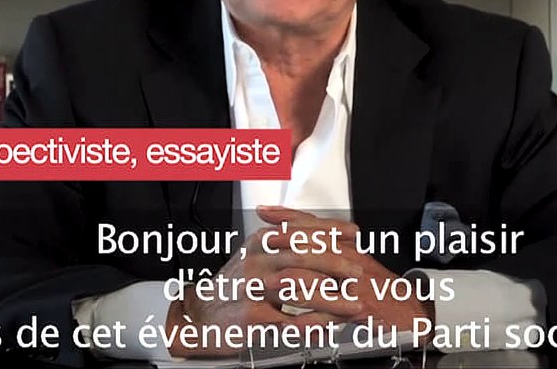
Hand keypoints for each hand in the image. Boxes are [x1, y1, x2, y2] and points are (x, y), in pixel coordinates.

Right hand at [164, 219, 361, 357]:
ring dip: (331, 298)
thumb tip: (324, 235)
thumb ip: (286, 243)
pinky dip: (311, 325)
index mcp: (261, 242)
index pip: (301, 228)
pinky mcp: (251, 316)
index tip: (354, 234)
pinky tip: (327, 328)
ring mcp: (253, 289)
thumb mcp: (256, 255)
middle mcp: (256, 261)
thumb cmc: (234, 286)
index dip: (331, 230)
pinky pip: (287, 321)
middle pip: (301, 254)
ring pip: (297, 287)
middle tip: (357, 271)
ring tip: (351, 305)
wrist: (199, 314)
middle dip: (335, 262)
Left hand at [254, 206, 433, 330]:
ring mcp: (354, 284)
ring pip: (321, 278)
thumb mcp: (349, 259)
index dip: (288, 216)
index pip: (313, 224)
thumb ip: (323, 246)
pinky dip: (311, 319)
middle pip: (314, 244)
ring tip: (270, 284)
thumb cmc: (373, 285)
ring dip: (293, 281)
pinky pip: (332, 313)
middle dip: (285, 243)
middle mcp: (349, 260)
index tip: (264, 212)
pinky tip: (294, 323)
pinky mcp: (360, 308)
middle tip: (263, 243)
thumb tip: (294, 233)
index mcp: (344, 246)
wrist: (406, 309)